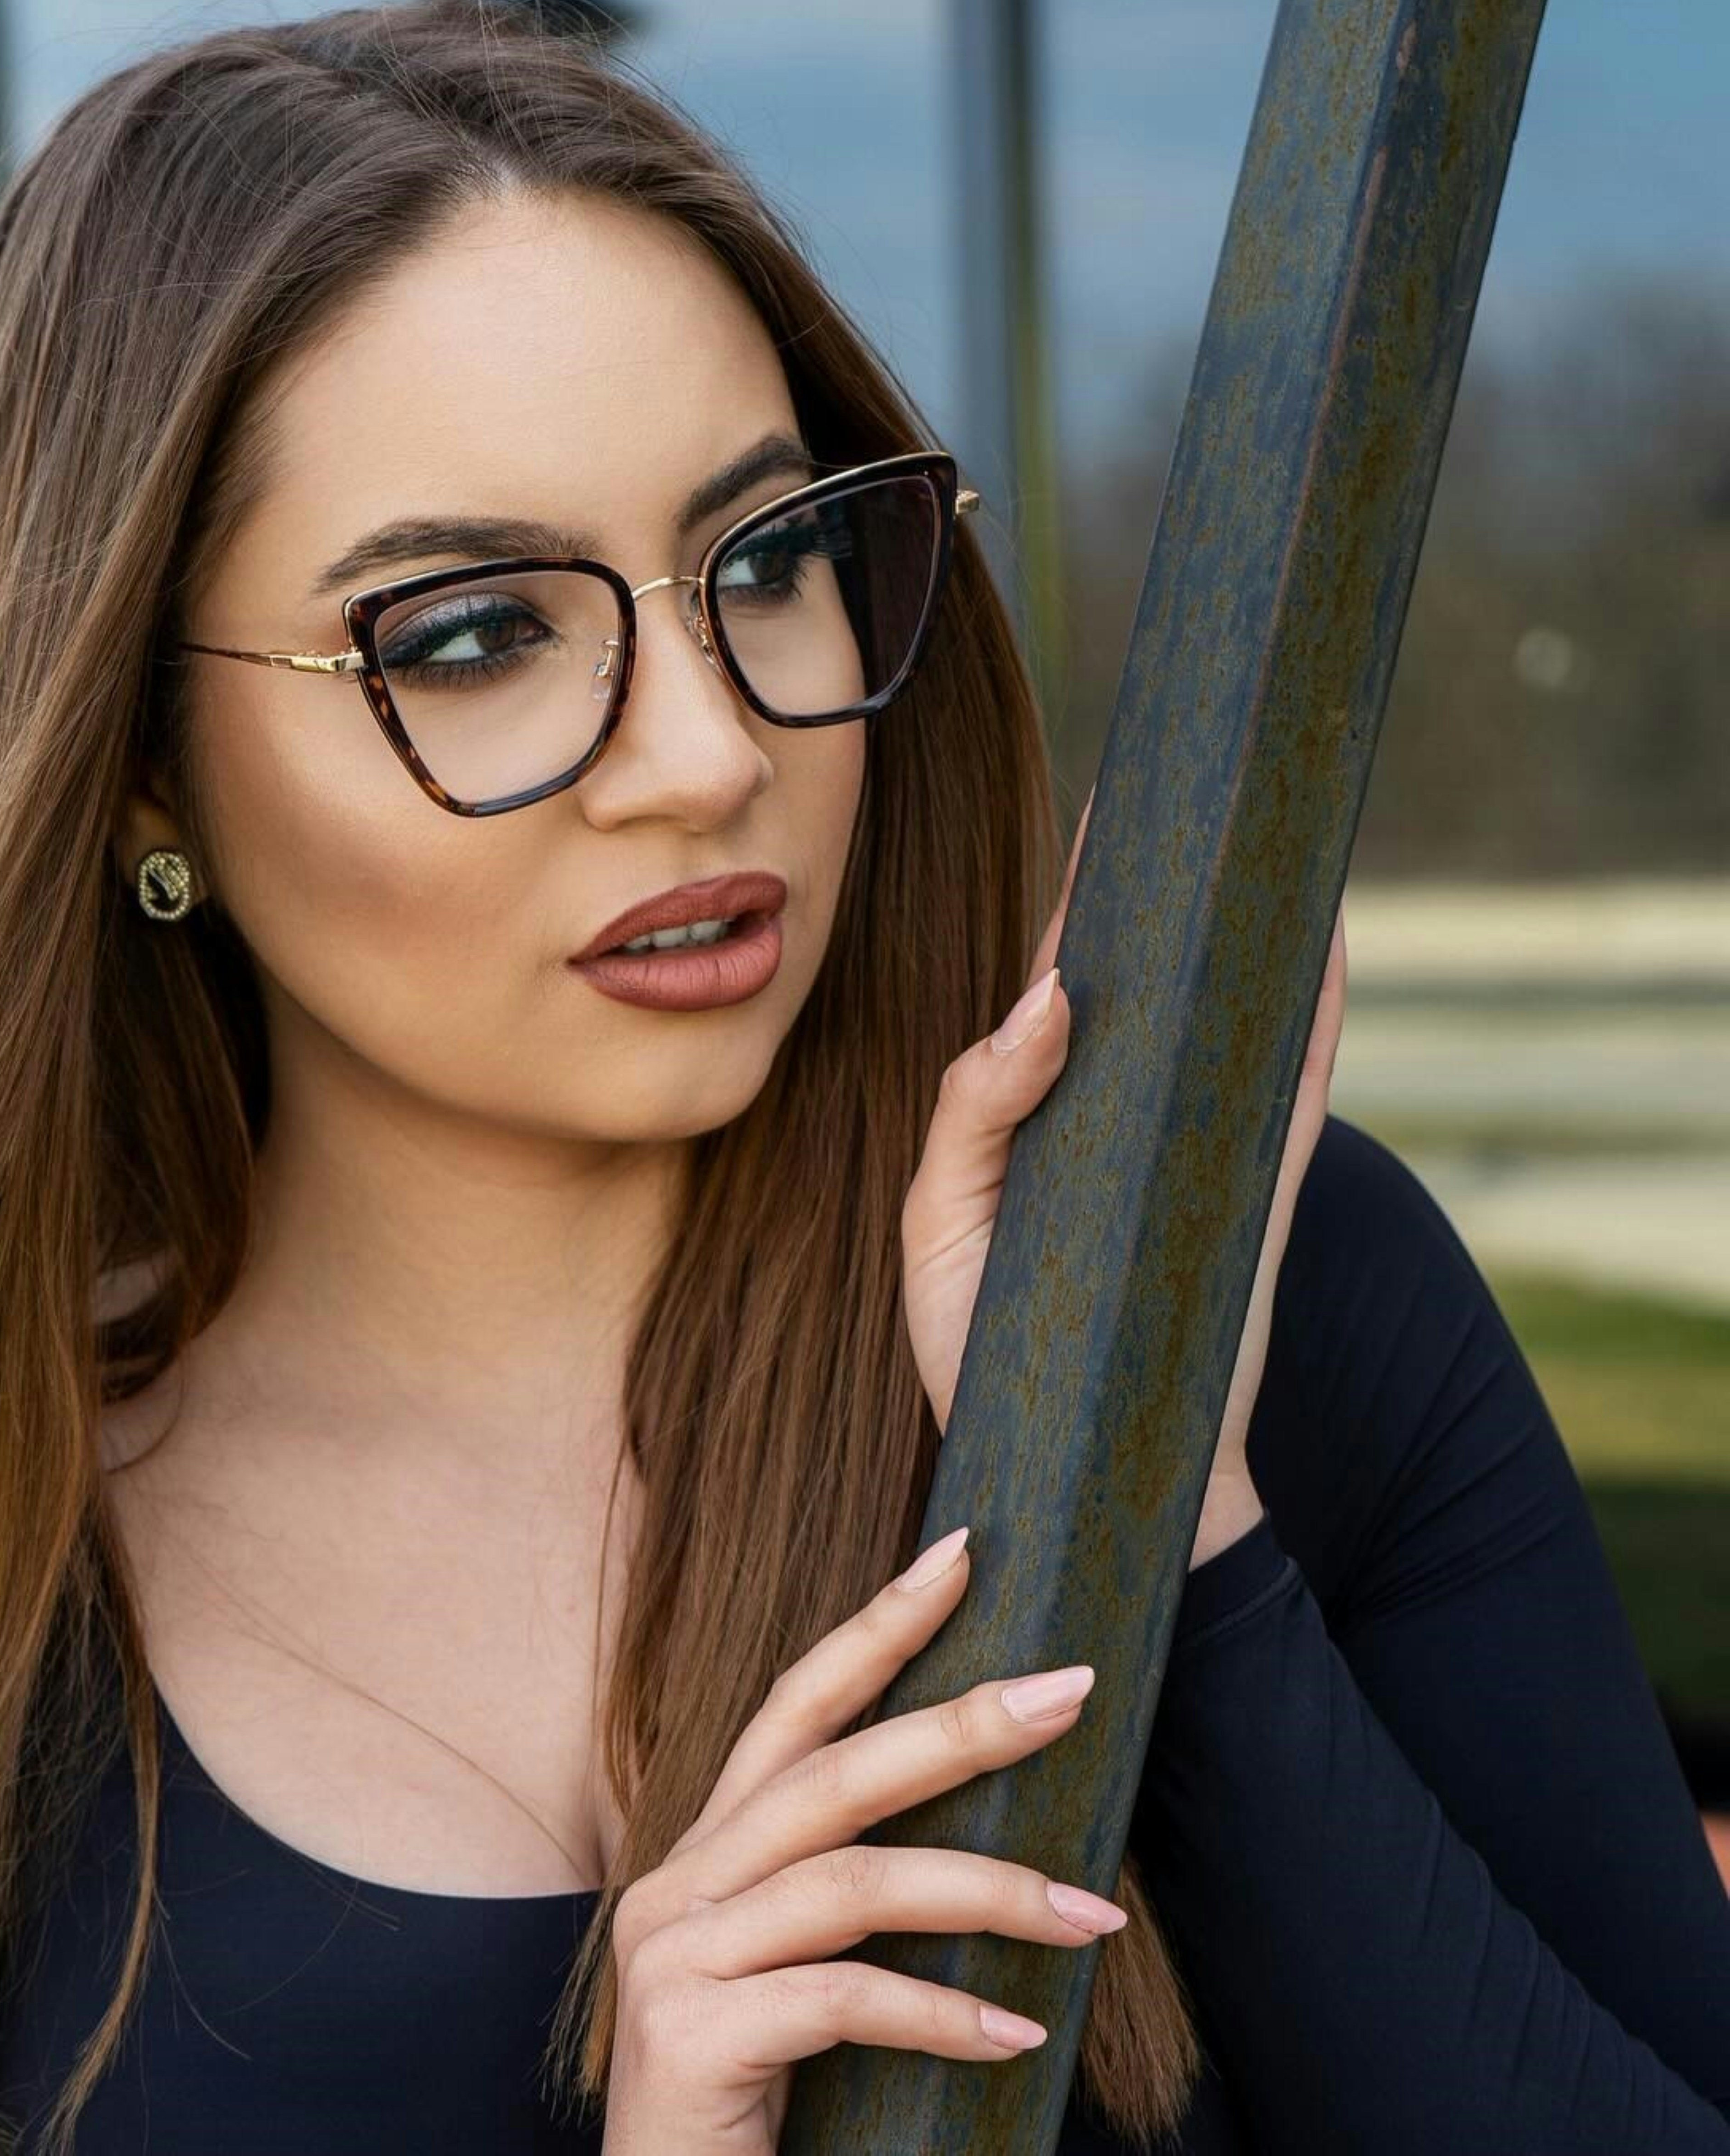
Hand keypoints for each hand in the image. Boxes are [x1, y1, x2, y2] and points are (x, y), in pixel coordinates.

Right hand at [599, 1530, 1126, 2153]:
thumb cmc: (745, 2101)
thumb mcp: (791, 1978)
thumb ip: (842, 1905)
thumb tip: (985, 1844)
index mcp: (704, 1856)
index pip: (793, 1709)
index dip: (872, 1628)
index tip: (957, 1558)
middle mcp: (678, 1884)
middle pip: (832, 1773)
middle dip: (957, 1723)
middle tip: (1070, 1689)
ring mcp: (675, 1954)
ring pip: (854, 1883)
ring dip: (989, 1891)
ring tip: (1093, 1919)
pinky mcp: (692, 2031)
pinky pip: (845, 1998)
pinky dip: (943, 2015)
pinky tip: (1015, 2035)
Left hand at [900, 790, 1348, 1568]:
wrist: (1073, 1479)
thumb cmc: (986, 1358)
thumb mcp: (942, 1226)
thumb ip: (976, 1111)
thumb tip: (1046, 998)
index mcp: (1038, 1121)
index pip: (1061, 990)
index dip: (1079, 907)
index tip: (1107, 813)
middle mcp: (1120, 1123)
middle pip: (1152, 986)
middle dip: (1167, 894)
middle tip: (1191, 786)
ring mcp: (1192, 1154)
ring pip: (1230, 1021)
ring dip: (1248, 936)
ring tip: (1268, 837)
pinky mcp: (1250, 1200)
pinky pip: (1289, 1093)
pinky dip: (1310, 1020)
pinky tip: (1323, 945)